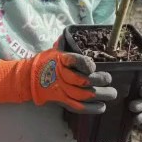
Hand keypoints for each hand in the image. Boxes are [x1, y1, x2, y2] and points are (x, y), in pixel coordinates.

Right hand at [0, 48, 116, 113]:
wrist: (30, 78)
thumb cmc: (47, 62)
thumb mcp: (56, 49)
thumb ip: (66, 43)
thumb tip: (76, 33)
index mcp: (61, 59)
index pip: (75, 60)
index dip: (86, 64)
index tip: (93, 66)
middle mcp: (61, 75)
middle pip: (83, 80)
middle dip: (100, 81)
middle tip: (109, 80)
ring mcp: (61, 89)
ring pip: (84, 95)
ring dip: (100, 95)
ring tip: (112, 93)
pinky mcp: (62, 101)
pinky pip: (78, 107)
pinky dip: (91, 108)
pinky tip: (102, 107)